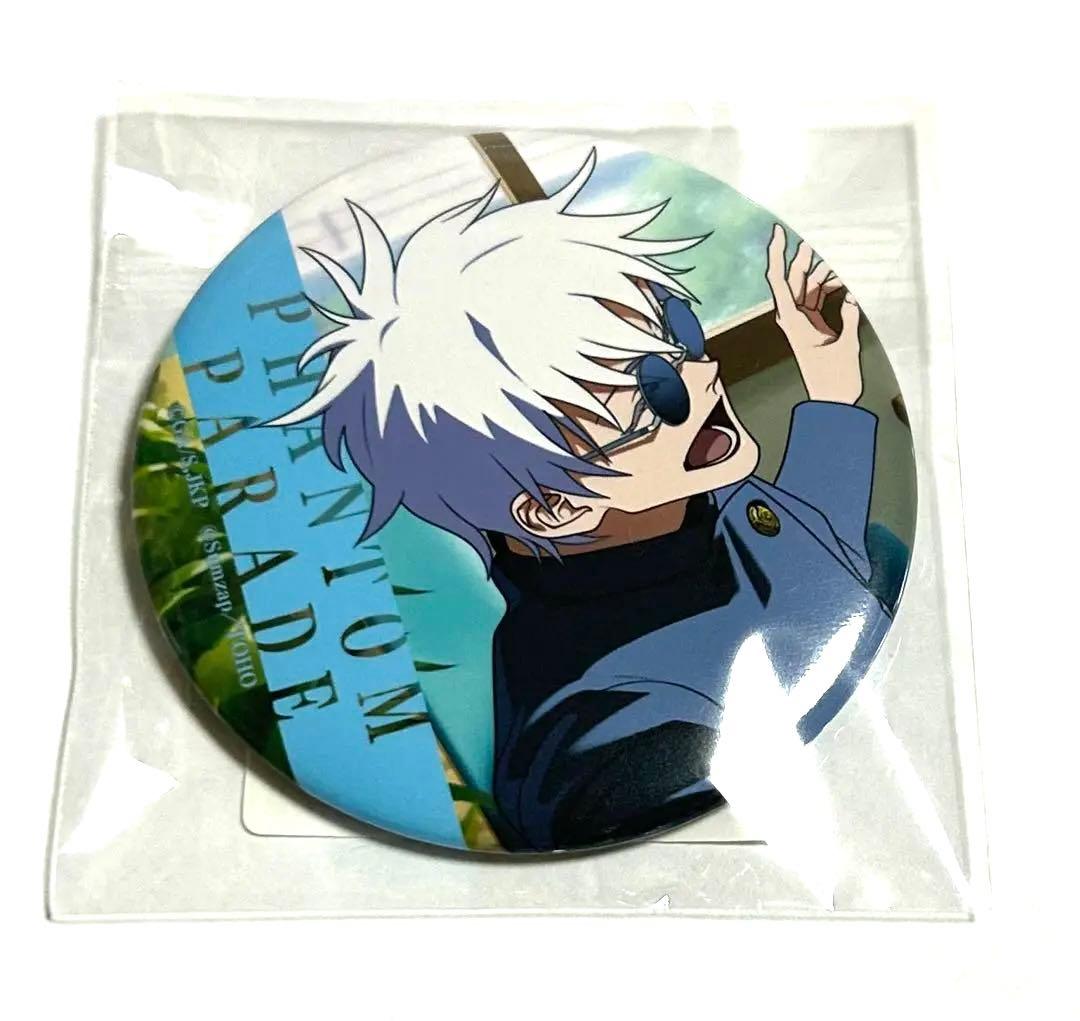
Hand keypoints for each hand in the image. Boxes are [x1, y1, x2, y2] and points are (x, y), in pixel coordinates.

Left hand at [765, 223, 862, 404]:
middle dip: (806, 257)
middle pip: (794, 278)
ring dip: (822, 272)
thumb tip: (854, 296)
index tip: (779, 232)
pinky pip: (817, 297)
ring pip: (808, 286)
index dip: (777, 253)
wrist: (832, 402)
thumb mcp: (846, 346)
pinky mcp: (813, 324)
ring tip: (840, 259)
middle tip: (820, 237)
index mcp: (792, 320)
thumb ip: (850, 318)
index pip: (779, 280)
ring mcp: (802, 320)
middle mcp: (793, 317)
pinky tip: (844, 278)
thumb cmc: (835, 380)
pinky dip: (829, 286)